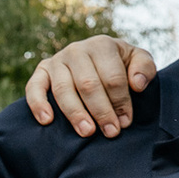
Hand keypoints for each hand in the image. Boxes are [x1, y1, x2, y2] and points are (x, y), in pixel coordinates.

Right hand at [23, 35, 156, 138]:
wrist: (98, 59)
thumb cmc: (121, 65)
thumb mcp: (139, 61)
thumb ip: (144, 68)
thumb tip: (136, 84)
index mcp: (102, 45)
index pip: (112, 77)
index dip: (120, 101)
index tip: (125, 122)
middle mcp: (77, 50)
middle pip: (88, 84)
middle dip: (101, 111)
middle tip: (110, 132)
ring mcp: (57, 60)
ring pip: (63, 89)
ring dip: (75, 113)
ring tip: (87, 132)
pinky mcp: (42, 71)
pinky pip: (34, 87)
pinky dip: (38, 103)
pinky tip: (47, 120)